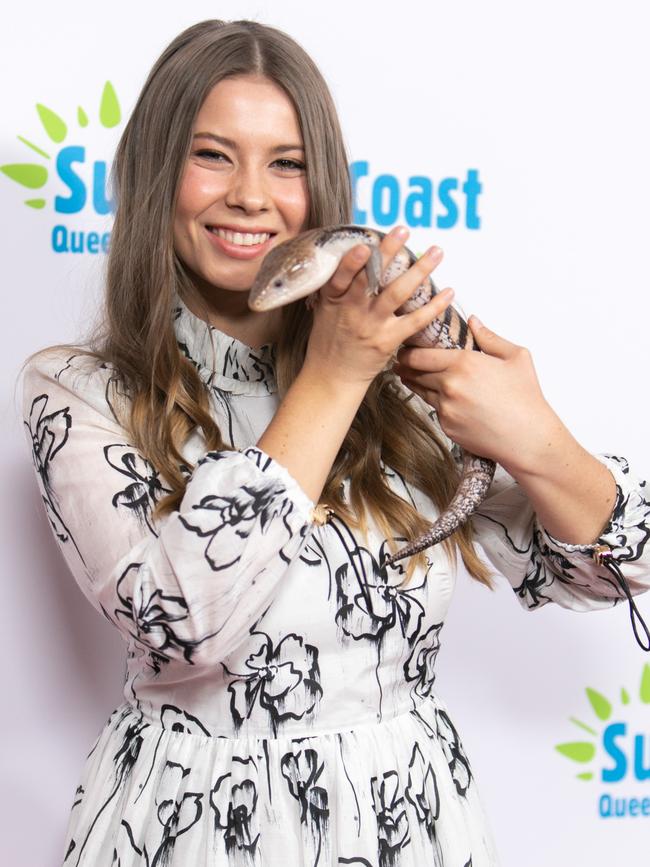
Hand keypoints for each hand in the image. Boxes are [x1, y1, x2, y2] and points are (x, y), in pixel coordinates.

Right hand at [303, 227, 454, 386]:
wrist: (332, 377)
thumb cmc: (329, 340)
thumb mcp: (325, 309)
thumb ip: (340, 286)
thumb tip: (356, 253)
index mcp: (334, 300)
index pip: (341, 277)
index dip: (352, 262)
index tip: (364, 245)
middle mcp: (353, 311)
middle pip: (372, 278)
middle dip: (388, 252)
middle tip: (403, 230)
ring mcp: (372, 326)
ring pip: (397, 294)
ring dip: (419, 271)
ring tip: (436, 251)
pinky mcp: (389, 341)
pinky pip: (415, 321)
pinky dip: (434, 306)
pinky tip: (449, 292)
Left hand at [393, 316, 562, 472]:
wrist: (527, 438)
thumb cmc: (525, 398)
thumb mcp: (515, 357)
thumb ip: (489, 337)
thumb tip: (473, 321)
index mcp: (464, 363)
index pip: (419, 355)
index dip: (408, 351)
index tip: (406, 349)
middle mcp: (450, 385)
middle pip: (413, 372)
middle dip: (406, 366)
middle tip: (403, 361)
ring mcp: (446, 408)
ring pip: (420, 391)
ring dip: (415, 382)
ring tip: (410, 376)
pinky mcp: (446, 426)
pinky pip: (434, 409)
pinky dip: (435, 402)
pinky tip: (442, 398)